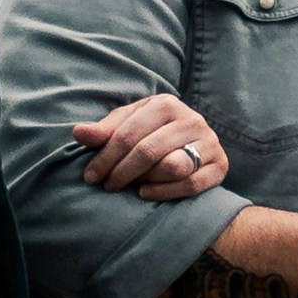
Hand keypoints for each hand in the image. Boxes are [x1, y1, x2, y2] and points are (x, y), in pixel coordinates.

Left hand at [74, 93, 230, 204]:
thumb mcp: (128, 126)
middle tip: (107, 186)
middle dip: (122, 172)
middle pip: (148, 151)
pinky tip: (146, 193)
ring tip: (131, 186)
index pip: (129, 133)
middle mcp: (191, 119)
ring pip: (173, 166)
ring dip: (146, 180)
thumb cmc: (151, 134)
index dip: (105, 157)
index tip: (90, 176)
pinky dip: (164, 192)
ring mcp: (209, 142)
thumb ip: (104, 131)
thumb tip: (77, 133)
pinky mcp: (220, 165)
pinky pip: (191, 184)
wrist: (194, 144)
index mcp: (166, 104)